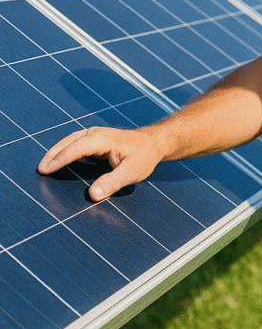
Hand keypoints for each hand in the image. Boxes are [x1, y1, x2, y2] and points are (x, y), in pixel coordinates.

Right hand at [38, 126, 164, 201]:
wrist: (154, 143)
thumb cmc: (144, 156)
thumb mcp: (133, 171)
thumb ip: (113, 182)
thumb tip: (92, 194)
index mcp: (105, 139)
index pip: (79, 147)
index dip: (62, 158)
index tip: (46, 169)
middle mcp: (97, 134)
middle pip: (70, 141)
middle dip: (53, 154)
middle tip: (40, 170)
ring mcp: (94, 136)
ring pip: (70, 141)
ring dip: (56, 152)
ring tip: (44, 167)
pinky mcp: (94, 141)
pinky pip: (74, 145)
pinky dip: (63, 152)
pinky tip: (57, 163)